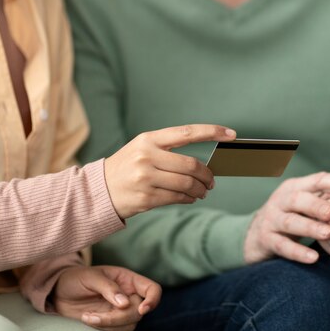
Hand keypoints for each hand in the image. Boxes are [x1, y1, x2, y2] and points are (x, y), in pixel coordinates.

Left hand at [53, 266, 160, 330]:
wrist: (59, 293)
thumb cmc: (76, 278)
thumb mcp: (90, 276)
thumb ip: (108, 288)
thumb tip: (124, 304)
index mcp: (128, 280)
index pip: (152, 289)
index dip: (153, 299)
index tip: (142, 309)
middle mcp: (128, 295)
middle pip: (139, 311)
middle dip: (118, 317)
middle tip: (94, 316)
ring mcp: (120, 311)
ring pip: (129, 324)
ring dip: (108, 324)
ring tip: (88, 317)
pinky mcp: (111, 323)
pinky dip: (103, 329)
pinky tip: (88, 319)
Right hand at [105, 124, 235, 218]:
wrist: (98, 190)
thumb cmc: (126, 168)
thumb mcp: (141, 149)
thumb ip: (168, 149)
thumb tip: (202, 163)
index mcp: (148, 139)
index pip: (187, 132)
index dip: (212, 132)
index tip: (231, 134)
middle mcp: (147, 156)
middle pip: (191, 165)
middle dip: (207, 175)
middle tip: (211, 181)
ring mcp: (146, 178)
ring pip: (187, 184)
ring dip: (200, 190)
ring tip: (203, 191)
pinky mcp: (146, 197)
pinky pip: (178, 198)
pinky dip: (189, 198)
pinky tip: (190, 198)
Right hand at [244, 172, 329, 264]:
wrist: (255, 234)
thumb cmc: (290, 215)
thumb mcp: (307, 203)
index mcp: (294, 187)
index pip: (317, 180)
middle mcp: (281, 201)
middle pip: (298, 199)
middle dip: (317, 205)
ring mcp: (271, 220)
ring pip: (290, 222)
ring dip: (309, 227)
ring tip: (328, 233)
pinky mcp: (267, 239)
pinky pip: (282, 246)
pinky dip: (298, 252)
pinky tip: (313, 257)